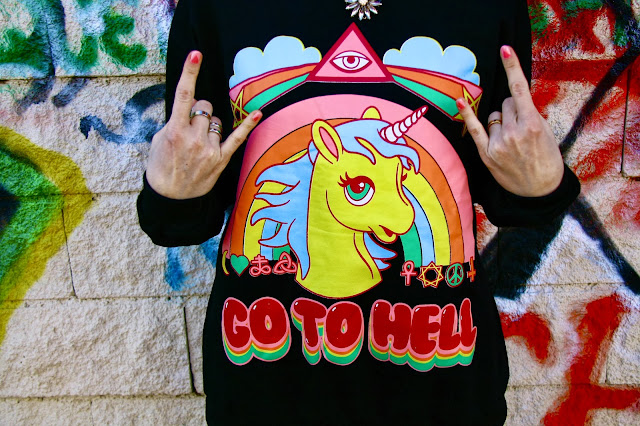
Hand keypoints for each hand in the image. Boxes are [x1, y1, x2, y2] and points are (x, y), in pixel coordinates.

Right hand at [146, 51, 261, 198]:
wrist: (170, 198)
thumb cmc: (161, 166)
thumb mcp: (159, 140)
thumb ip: (174, 121)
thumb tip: (189, 107)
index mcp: (175, 130)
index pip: (183, 95)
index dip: (189, 73)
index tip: (195, 55)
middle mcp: (194, 138)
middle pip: (205, 107)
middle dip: (199, 110)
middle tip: (190, 126)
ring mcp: (209, 149)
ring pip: (216, 121)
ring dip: (210, 125)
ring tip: (199, 141)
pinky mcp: (221, 159)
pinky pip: (237, 138)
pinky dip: (248, 125)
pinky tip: (258, 113)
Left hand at [456, 45, 563, 196]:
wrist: (540, 190)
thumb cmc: (546, 159)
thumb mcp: (546, 133)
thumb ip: (530, 114)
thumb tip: (513, 99)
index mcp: (532, 124)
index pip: (520, 89)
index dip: (512, 67)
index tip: (504, 48)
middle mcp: (513, 132)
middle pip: (506, 103)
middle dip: (513, 110)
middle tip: (522, 129)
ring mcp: (498, 143)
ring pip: (494, 116)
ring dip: (500, 121)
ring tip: (512, 141)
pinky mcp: (486, 154)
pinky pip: (475, 129)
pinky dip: (467, 114)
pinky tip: (459, 101)